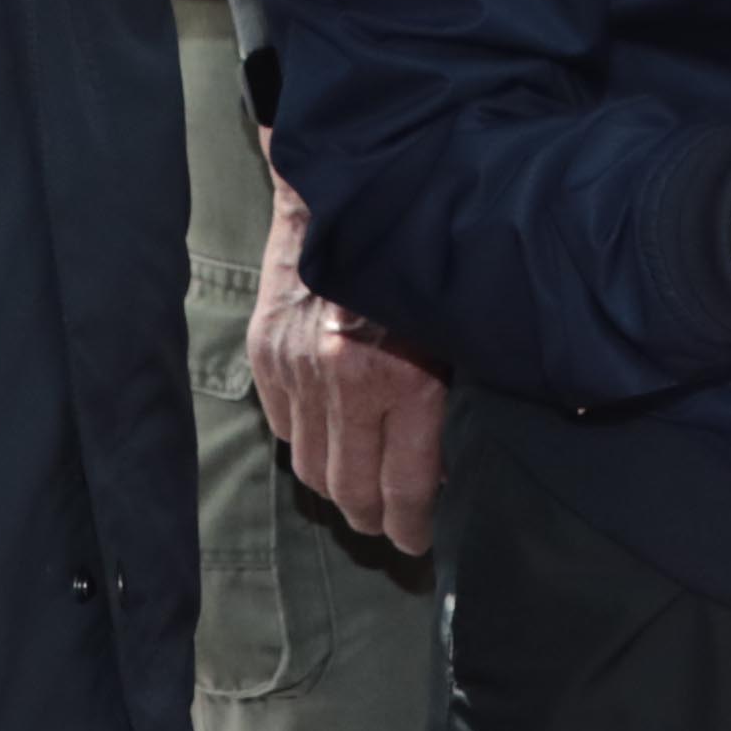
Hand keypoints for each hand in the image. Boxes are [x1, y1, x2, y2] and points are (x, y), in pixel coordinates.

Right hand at [246, 186, 447, 554]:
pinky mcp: (266, 353)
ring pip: (309, 468)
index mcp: (403, 381)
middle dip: (375, 519)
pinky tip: (333, 443)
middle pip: (350, 491)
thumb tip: (464, 466)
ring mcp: (297, 369)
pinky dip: (308, 446)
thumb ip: (460, 400)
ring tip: (361, 494)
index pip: (404, 488)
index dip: (414, 525)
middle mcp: (343, 382)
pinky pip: (283, 430)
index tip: (421, 540)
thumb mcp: (463, 332)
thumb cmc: (429, 262)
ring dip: (336, 490)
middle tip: (393, 526)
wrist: (354, 190)